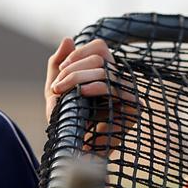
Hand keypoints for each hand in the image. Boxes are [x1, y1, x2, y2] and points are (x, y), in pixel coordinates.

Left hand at [45, 37, 140, 153]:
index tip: (61, 71)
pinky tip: (81, 93)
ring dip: (77, 78)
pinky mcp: (133, 109)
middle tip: (57, 88)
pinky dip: (95, 86)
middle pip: (99, 57)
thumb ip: (58, 64)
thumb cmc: (66, 121)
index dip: (79, 54)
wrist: (72, 149)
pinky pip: (114, 88)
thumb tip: (68, 39)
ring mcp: (127, 94)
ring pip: (104, 70)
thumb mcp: (55, 90)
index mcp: (104, 73)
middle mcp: (118, 81)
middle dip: (72, 70)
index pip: (99, 48)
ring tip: (61, 92)